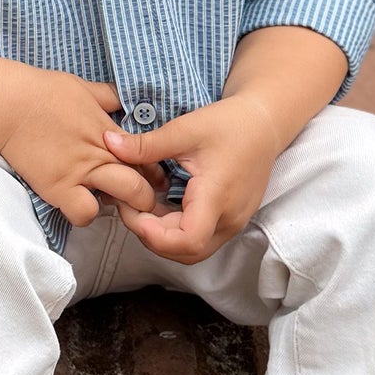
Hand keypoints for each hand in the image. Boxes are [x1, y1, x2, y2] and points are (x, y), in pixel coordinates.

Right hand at [0, 65, 161, 228]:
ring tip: (106, 200)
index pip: (148, 157)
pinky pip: (83, 213)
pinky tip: (78, 201)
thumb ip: (109, 97)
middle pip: (141, 183)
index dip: (153, 170)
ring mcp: (79, 173)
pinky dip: (84, 212)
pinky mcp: (57, 188)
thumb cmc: (43, 91)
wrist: (8, 103)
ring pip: (121, 200)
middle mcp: (99, 155)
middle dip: (145, 194)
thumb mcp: (85, 88)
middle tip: (135, 196)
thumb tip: (126, 100)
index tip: (148, 175)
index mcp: (109, 132)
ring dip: (118, 205)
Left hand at [101, 93, 282, 263]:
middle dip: (150, 236)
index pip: (188, 240)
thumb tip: (108, 143)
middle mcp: (228, 218)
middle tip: (129, 205)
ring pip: (191, 249)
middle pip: (185, 251)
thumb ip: (146, 144)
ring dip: (162, 234)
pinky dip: (174, 228)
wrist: (265, 123)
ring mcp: (232, 223)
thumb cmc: (231, 123)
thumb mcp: (185, 129)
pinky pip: (199, 237)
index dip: (155, 236)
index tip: (133, 211)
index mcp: (218, 197)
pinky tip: (160, 203)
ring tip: (141, 204)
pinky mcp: (230, 220)